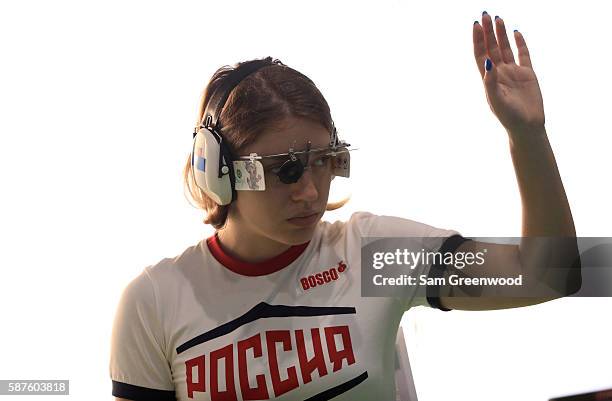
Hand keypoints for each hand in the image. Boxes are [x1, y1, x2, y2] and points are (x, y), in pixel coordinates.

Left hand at [473, 12, 544, 134]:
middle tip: (485, 14)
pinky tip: (516, 32)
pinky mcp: (528, 73)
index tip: (476, 25)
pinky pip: (523, 54)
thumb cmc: (509, 116)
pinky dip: (520, 43)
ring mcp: (513, 72)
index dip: (477, 40)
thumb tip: (488, 63)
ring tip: (498, 18)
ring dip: (501, 34)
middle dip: (488, 32)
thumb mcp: (497, 99)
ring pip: (506, 48)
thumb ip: (491, 82)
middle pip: (492, 47)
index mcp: (489, 78)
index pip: (481, 54)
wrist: (527, 126)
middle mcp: (499, 73)